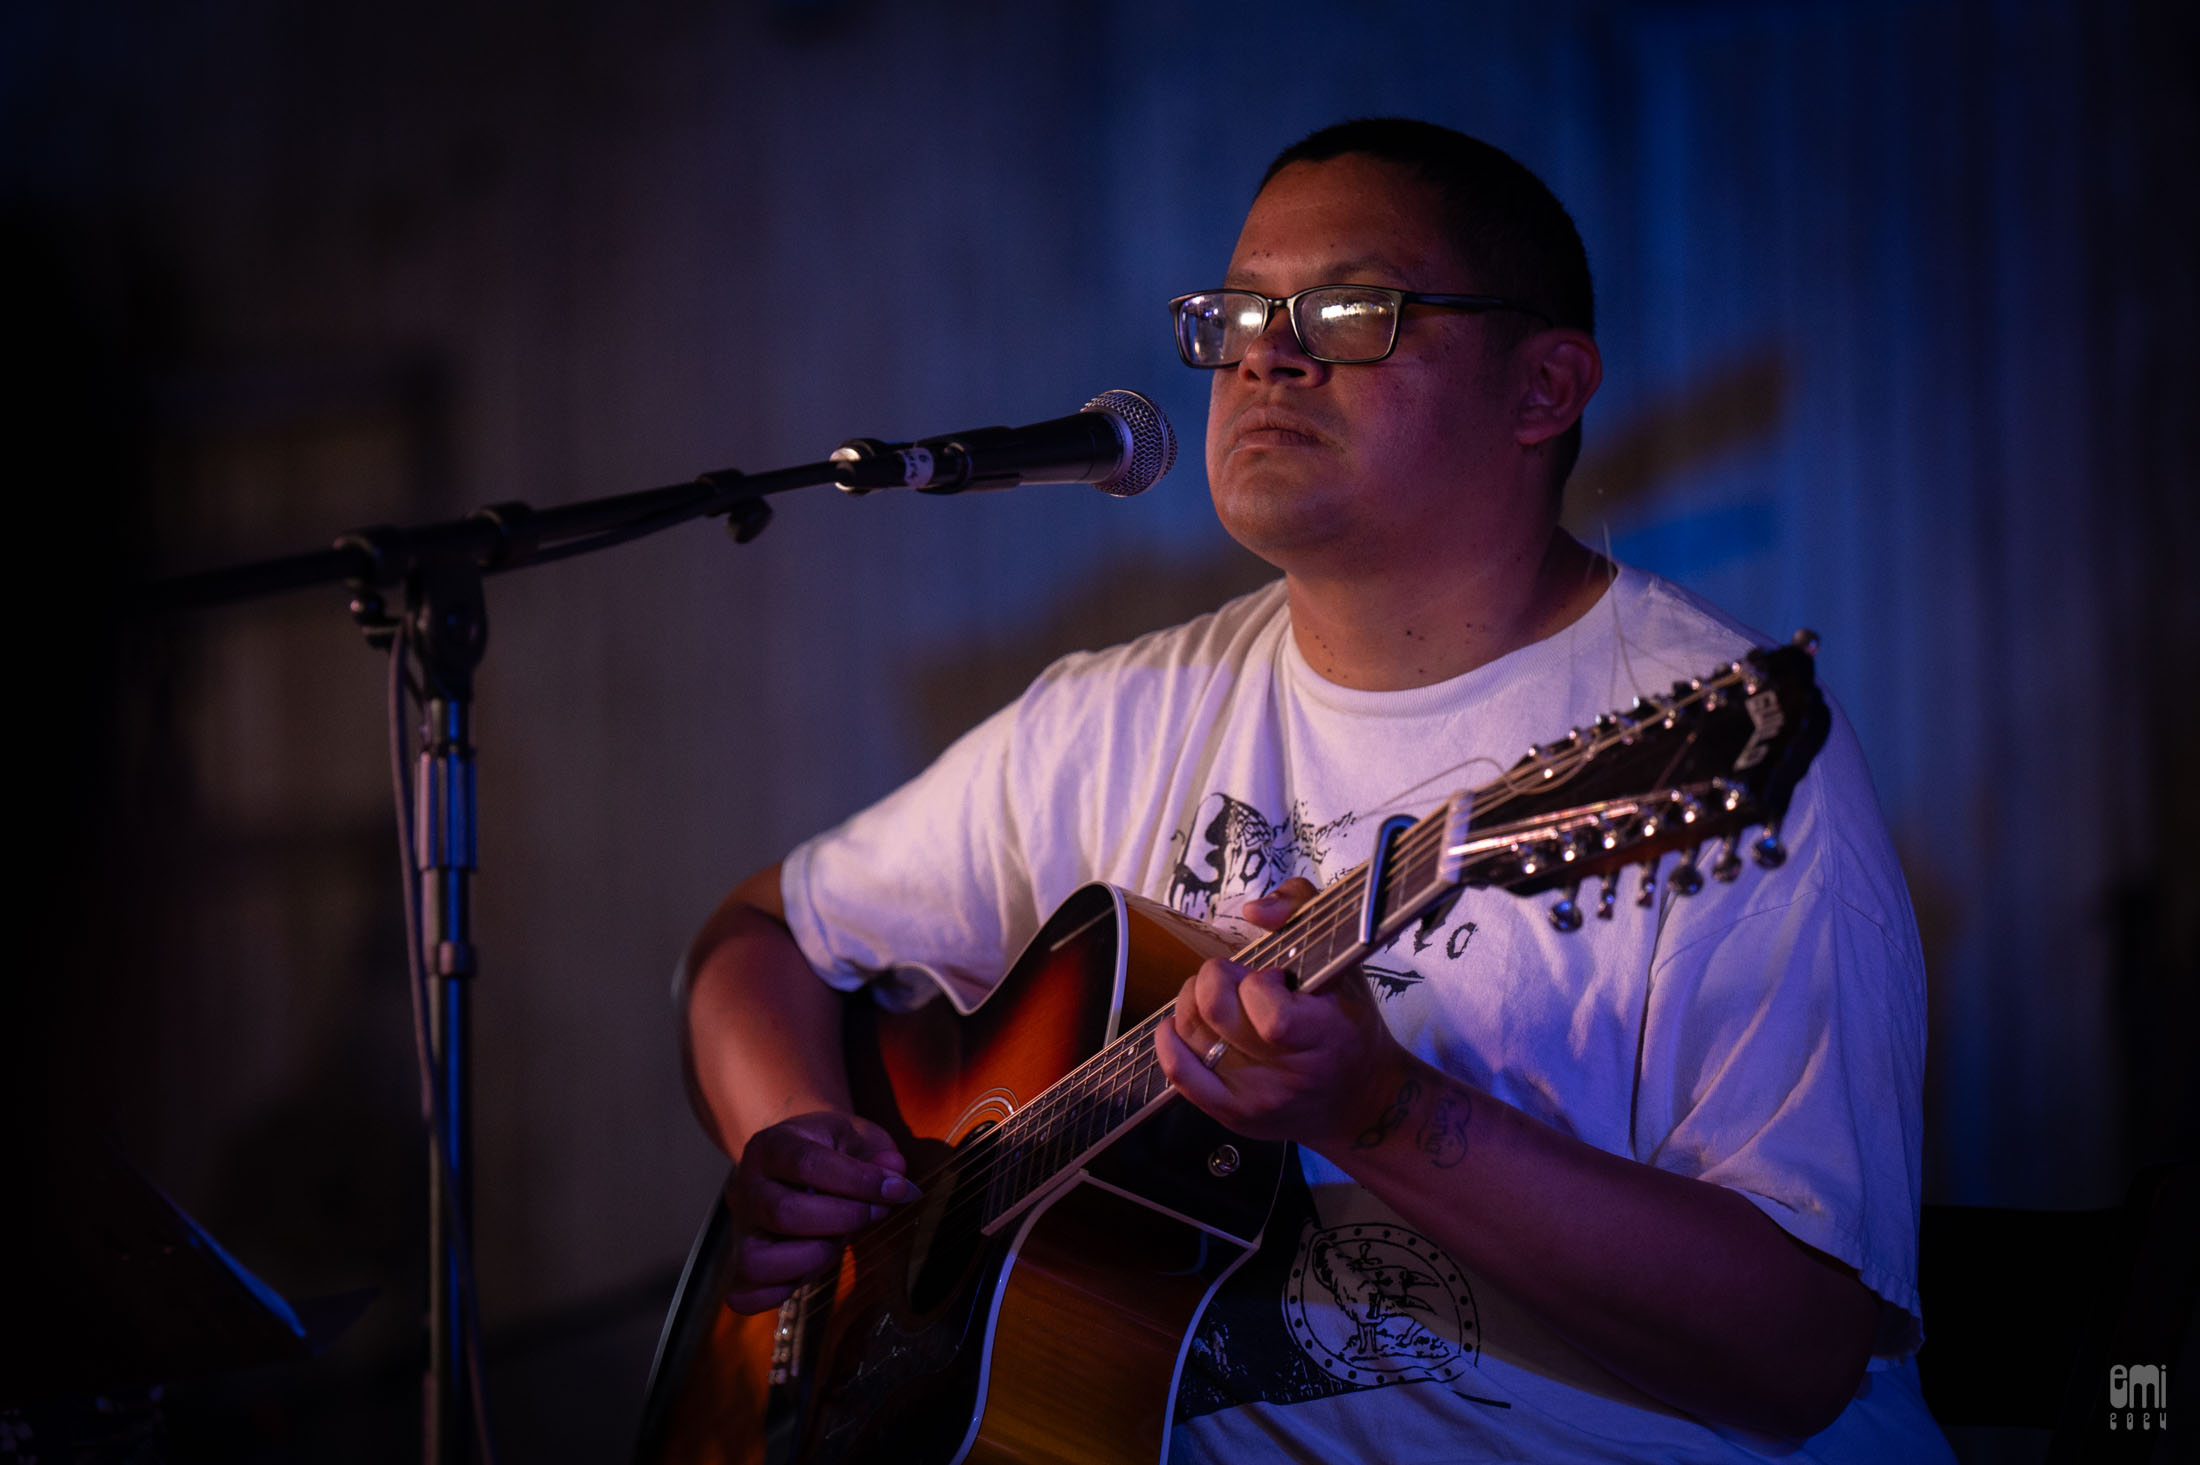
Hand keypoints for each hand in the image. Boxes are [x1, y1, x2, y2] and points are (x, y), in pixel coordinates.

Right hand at [720, 1110, 918, 1312]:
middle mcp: (746, 1188)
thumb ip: (877, 1152)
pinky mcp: (741, 1265)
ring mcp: (740, 1230)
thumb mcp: (855, 1135)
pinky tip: (810, 1270)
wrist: (793, 1160)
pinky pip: (745, 1296)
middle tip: (873, 1213)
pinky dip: (779, 1294)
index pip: (806, 1163)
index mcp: (771, 1146)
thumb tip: (894, 1173)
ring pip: (757, 1261)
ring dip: (811, 1258)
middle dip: (843, 1219)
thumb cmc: (829, 1149)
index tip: (896, 1189)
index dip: (857, 1181)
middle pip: (783, 1213)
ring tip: (836, 1241)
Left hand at [1154, 878, 1406, 1151]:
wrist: (1360, 1102)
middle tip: (1236, 979)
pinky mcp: (1232, 1113)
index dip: (1260, 984)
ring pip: (1192, 1034)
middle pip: (1217, 1014)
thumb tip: (1253, 910)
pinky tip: (1178, 1025)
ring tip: (1217, 998)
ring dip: (1192, 1000)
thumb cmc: (1348, 1024)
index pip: (1272, 1016)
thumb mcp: (1344, 959)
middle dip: (1215, 979)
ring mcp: (1256, 1096)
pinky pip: (1179, 1075)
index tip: (1274, 977)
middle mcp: (1288, 1073)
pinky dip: (1169, 1041)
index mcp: (1324, 1035)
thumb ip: (1302, 909)